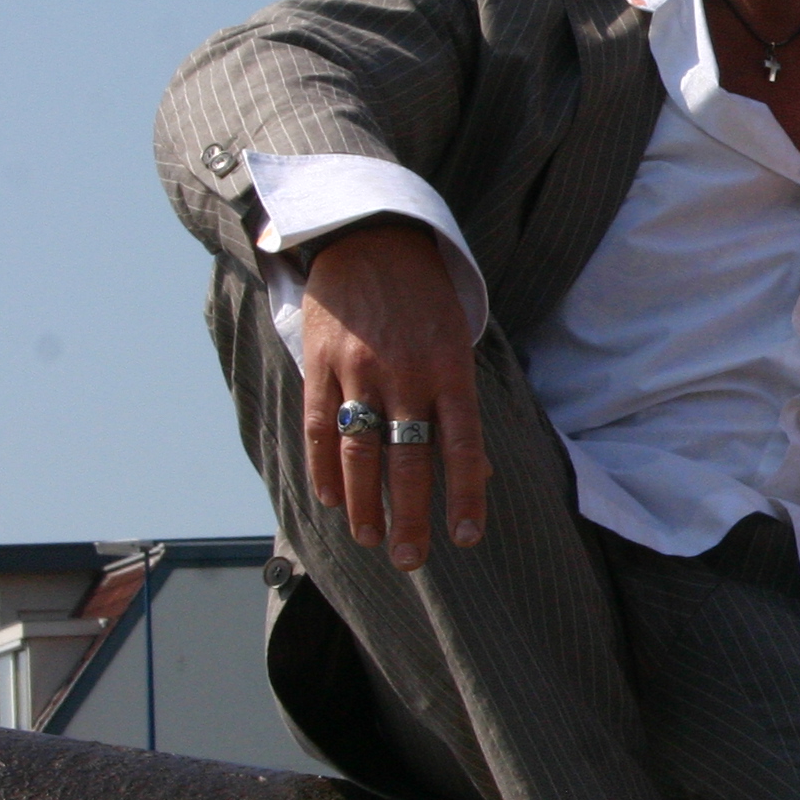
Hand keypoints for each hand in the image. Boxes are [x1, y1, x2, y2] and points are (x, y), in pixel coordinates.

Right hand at [300, 219, 486, 570]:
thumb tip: (479, 476)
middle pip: (408, 459)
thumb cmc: (426, 302)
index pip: (463, 446)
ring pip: (360, 452)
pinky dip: (324, 468)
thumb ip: (462, 409)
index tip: (466, 538)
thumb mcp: (458, 344)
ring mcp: (359, 370)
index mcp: (450, 370)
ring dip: (364, 502)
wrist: (371, 240)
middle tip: (411, 559)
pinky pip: (320, 427)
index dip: (465, 496)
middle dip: (410, 515)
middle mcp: (406, 374)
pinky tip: (330, 498)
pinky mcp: (319, 365)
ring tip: (371, 538)